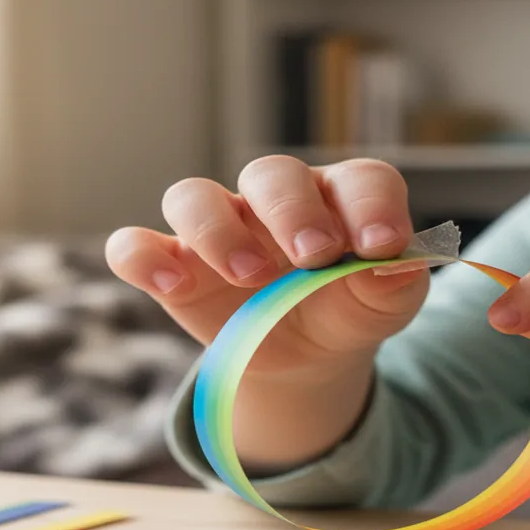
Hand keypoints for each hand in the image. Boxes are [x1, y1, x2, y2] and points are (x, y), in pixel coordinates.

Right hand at [105, 155, 428, 380]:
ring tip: (248, 277)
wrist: (309, 355)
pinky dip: (142, 259)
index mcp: (338, 197)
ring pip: (193, 196)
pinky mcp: (174, 266)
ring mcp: (218, 229)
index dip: (371, 205)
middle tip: (314, 255)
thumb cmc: (349, 309)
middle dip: (291, 210)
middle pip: (270, 174)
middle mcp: (273, 200)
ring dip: (217, 231)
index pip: (358, 179)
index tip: (380, 246)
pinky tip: (171, 287)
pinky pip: (134, 246)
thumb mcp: (384, 304)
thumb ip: (395, 282)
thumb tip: (394, 264)